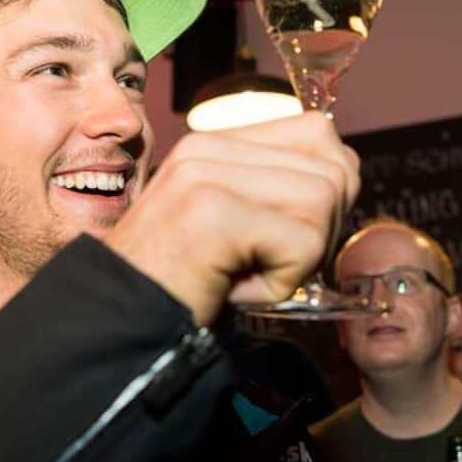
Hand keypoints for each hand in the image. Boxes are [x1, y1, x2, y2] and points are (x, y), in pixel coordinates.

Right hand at [103, 112, 358, 324]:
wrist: (115, 328)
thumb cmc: (185, 287)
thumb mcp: (237, 225)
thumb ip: (281, 189)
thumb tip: (346, 175)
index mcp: (216, 140)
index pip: (319, 133)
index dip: (325, 193)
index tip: (279, 237)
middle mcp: (209, 145)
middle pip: (334, 167)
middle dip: (321, 230)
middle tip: (266, 263)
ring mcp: (205, 174)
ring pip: (324, 201)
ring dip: (300, 259)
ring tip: (246, 274)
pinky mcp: (209, 212)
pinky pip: (302, 244)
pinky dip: (282, 282)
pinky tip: (236, 289)